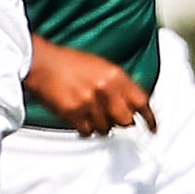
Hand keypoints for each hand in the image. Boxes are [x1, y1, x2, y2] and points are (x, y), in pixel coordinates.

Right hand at [24, 38, 155, 135]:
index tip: (153, 128)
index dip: (149, 118)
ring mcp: (89, 103)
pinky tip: (79, 116)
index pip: (141, 101)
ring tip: (90, 111)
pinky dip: (85, 127)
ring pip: (106, 129)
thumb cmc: (69, 62)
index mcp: (115, 75)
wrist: (41, 62)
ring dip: (101, 124)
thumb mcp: (101, 65)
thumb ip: (119, 84)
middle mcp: (105, 90)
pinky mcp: (74, 113)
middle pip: (126, 121)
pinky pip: (88, 131)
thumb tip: (131, 104)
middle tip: (111, 115)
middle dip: (121, 121)